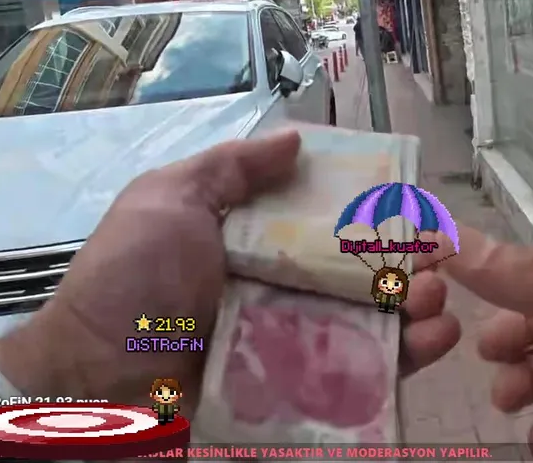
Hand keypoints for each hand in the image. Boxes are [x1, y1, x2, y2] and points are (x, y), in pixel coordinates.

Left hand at [0, 129, 460, 402]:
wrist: (93, 381)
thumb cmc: (130, 281)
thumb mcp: (169, 199)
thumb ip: (231, 170)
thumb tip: (296, 140)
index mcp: (254, 243)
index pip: (328, 222)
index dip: (373, 213)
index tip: (412, 203)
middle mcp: (281, 290)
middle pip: (361, 272)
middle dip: (409, 260)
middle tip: (438, 256)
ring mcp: (293, 343)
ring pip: (372, 322)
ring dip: (417, 305)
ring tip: (437, 295)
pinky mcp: (298, 393)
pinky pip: (360, 376)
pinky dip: (404, 360)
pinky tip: (434, 340)